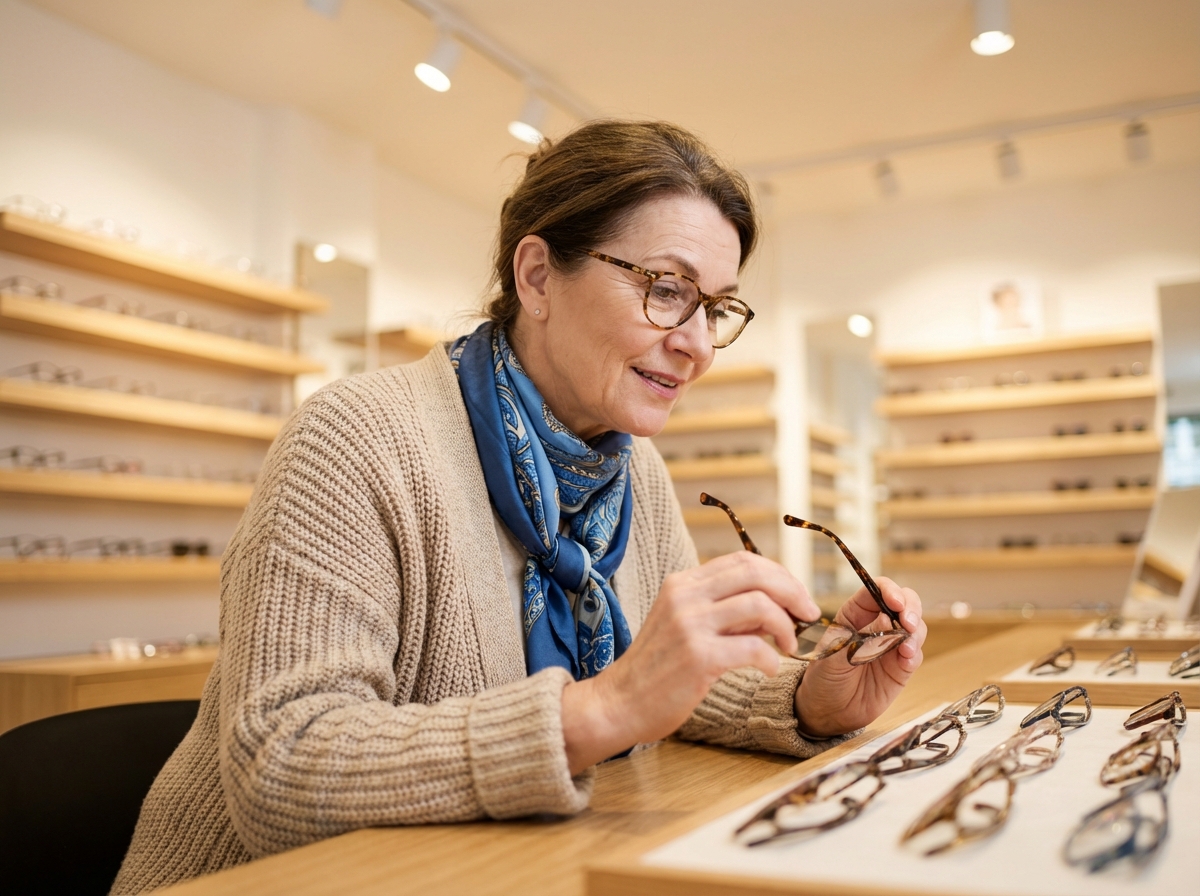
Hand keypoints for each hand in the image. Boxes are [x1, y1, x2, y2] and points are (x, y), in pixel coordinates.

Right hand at [561, 551, 818, 773]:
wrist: (619, 703)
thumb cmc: (659, 669)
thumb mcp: (688, 627)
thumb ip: (729, 613)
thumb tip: (778, 607)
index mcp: (683, 584)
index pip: (743, 561)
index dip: (779, 575)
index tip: (798, 598)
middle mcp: (685, 596)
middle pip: (755, 573)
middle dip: (793, 591)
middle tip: (809, 615)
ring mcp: (689, 624)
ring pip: (760, 605)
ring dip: (786, 627)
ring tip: (789, 647)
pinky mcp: (697, 657)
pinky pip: (753, 647)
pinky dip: (772, 659)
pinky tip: (770, 669)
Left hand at [793, 577, 925, 738]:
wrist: (827, 711)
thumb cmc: (823, 678)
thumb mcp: (833, 655)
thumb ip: (860, 641)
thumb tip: (887, 626)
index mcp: (855, 615)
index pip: (876, 591)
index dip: (889, 591)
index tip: (894, 602)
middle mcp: (877, 625)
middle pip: (904, 603)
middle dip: (910, 607)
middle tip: (908, 621)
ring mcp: (892, 645)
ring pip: (915, 627)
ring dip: (915, 631)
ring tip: (905, 646)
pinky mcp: (901, 667)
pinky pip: (915, 654)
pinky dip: (914, 652)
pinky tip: (906, 658)